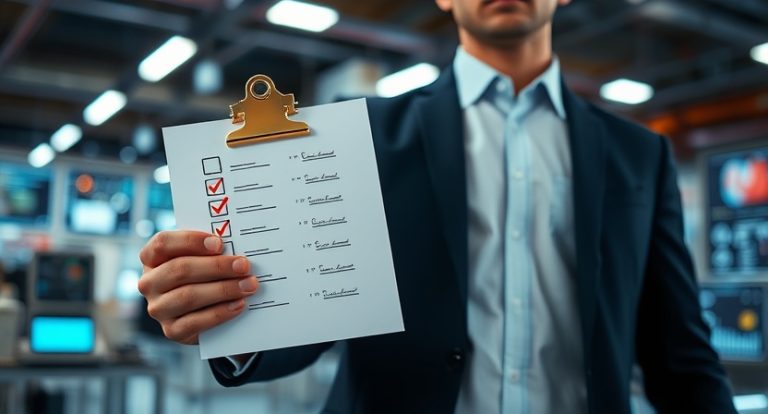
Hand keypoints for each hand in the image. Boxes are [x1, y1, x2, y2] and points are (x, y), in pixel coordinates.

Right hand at [138, 231, 257, 344]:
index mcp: (152, 258)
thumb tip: (235, 248)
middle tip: (243, 265)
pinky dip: (220, 312)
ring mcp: (158, 308)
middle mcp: (149, 283)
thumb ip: (211, 250)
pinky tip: (239, 304)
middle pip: (179, 269)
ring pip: (187, 296)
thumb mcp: (202, 258)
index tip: (219, 243)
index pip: (163, 243)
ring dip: (223, 290)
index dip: (191, 241)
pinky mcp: (171, 330)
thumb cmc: (204, 275)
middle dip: (216, 266)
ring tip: (248, 285)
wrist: (204, 311)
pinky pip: (195, 322)